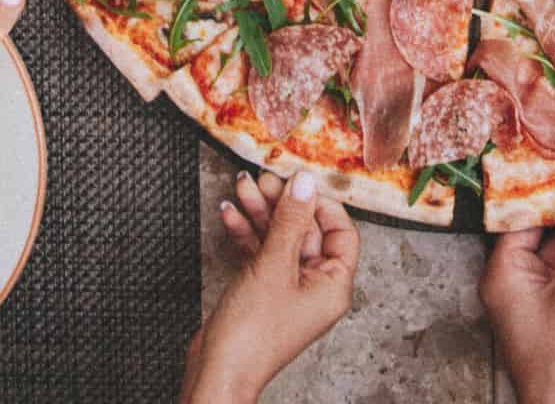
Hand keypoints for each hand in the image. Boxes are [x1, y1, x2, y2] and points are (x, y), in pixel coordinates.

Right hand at [181, 170, 359, 402]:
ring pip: (279, 238)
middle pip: (305, 231)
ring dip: (259, 213)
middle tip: (262, 179)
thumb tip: (305, 181)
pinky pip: (260, 253)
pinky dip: (246, 234)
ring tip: (241, 186)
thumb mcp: (274, 266)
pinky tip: (229, 213)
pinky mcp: (261, 291)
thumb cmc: (251, 335)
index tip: (299, 182)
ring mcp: (287, 289)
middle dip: (281, 203)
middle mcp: (315, 286)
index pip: (341, 231)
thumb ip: (290, 221)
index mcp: (333, 284)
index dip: (321, 204)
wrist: (214, 376)